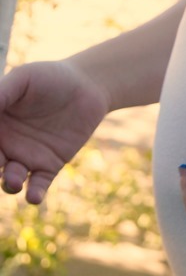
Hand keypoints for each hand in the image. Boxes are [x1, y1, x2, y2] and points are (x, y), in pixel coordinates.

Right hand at [0, 60, 109, 203]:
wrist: (87, 88)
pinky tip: (34, 198)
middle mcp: (4, 143)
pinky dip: (34, 193)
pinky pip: (38, 184)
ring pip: (10, 178)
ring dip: (8, 183)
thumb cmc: (50, 77)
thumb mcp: (22, 80)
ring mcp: (26, 156)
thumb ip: (0, 94)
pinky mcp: (50, 165)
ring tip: (12, 181)